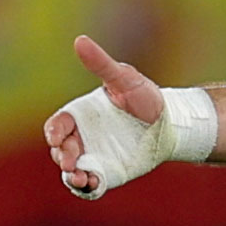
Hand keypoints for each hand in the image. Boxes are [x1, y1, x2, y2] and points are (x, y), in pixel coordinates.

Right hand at [44, 35, 164, 194]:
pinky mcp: (107, 172)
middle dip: (61, 155)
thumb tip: (80, 40)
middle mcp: (83, 138)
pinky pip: (90, 183)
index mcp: (81, 116)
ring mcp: (94, 156)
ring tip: (78, 177)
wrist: (171, 124)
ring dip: (69, 175)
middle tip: (70, 160)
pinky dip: (86, 186)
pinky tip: (90, 183)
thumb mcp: (125, 79)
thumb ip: (102, 63)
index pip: (58, 125)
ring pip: (71, 169)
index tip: (58, 137)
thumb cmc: (147, 98)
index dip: (54, 132)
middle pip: (61, 150)